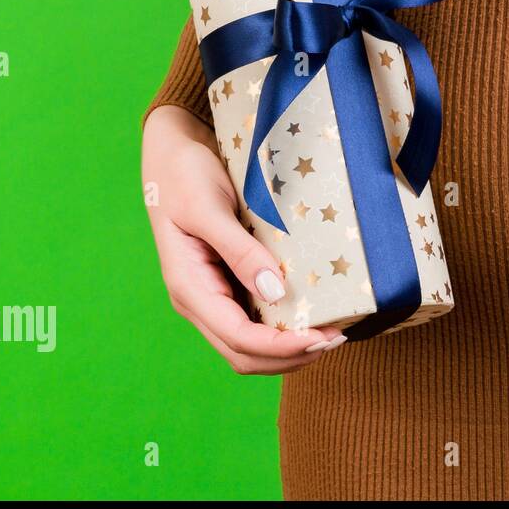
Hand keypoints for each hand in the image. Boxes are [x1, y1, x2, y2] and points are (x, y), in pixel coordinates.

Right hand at [142, 105, 344, 372]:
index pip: (239, 339)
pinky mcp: (228, 283)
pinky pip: (256, 321)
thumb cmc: (184, 175)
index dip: (282, 347)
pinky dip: (284, 329)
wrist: (172, 152)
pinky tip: (313, 315)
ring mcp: (213, 295)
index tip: (323, 338)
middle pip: (245, 354)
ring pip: (250, 345)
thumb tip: (276, 293)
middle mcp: (200, 301)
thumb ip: (240, 251)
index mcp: (189, 288)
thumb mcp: (208, 209)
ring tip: (331, 333)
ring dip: (290, 349)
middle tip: (336, 338)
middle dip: (291, 356)